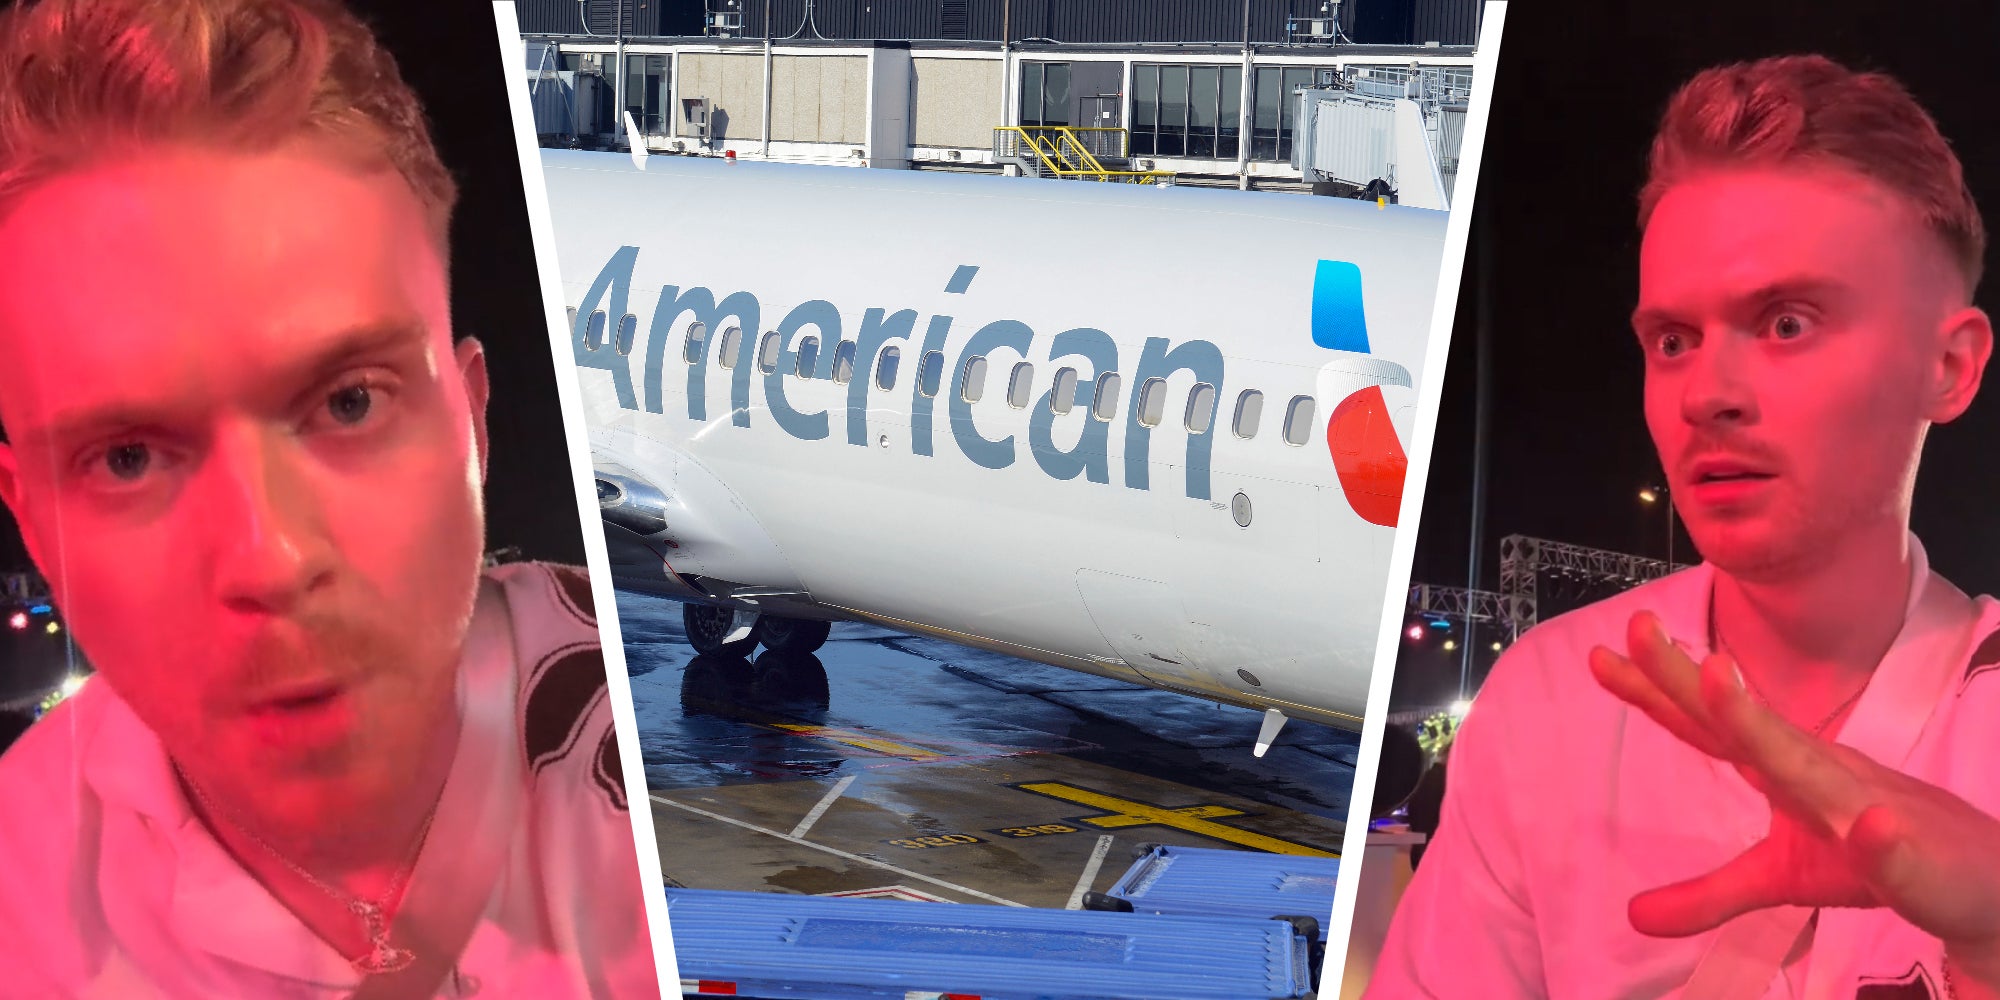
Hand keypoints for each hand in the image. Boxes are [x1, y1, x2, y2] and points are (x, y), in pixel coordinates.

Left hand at [1588, 611, 1999, 988]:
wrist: (1974, 882)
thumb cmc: (1871, 860)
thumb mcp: (1778, 879)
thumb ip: (1707, 892)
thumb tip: (1634, 914)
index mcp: (1783, 770)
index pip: (1708, 726)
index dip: (1657, 691)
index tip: (1602, 656)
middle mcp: (1817, 771)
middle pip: (1742, 723)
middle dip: (1690, 677)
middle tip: (1637, 629)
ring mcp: (1866, 808)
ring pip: (1810, 765)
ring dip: (1763, 726)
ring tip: (1719, 677)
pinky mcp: (1917, 858)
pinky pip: (1896, 847)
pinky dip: (1880, 837)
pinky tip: (1870, 827)